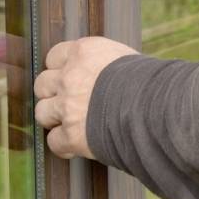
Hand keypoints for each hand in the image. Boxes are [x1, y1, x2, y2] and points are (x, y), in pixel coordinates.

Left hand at [33, 36, 137, 159]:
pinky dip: (64, 146)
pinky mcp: (72, 135)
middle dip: (52, 95)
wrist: (156, 108)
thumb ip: (103, 62)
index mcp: (82, 52)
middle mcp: (69, 77)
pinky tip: (76, 146)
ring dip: (54, 120)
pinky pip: (54, 142)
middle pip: (42, 84)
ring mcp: (67, 106)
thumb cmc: (149, 82)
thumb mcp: (124, 58)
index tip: (68, 79)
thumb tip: (102, 70)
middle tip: (67, 103)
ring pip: (42, 113)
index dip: (60, 70)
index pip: (53, 57)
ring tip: (71, 125)